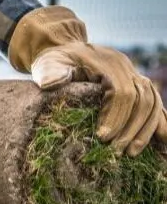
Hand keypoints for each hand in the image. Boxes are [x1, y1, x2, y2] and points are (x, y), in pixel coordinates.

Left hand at [8, 6, 166, 155]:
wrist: (66, 50)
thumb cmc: (55, 61)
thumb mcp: (48, 64)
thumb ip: (50, 73)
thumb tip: (52, 84)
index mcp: (107, 63)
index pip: (120, 91)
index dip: (115, 115)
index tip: (102, 138)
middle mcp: (126, 68)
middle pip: (140, 99)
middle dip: (130, 128)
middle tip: (115, 151)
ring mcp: (134, 75)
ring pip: (152, 102)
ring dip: (144, 129)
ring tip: (131, 153)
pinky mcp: (137, 85)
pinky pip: (154, 103)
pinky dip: (159, 122)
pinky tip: (161, 142)